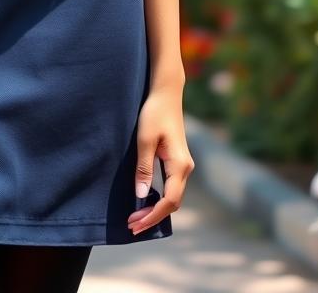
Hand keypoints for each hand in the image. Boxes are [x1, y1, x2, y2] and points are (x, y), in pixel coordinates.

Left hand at [128, 87, 194, 234]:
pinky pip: (170, 187)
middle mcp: (185, 168)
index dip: (152, 215)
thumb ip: (143, 168)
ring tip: (136, 217)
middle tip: (131, 225)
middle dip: (152, 216)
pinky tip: (145, 200)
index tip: (135, 223)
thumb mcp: (145, 140)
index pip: (169, 201)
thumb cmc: (154, 113)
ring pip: (172, 196)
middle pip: (172, 203)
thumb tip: (141, 196)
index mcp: (180, 165)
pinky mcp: (177, 161)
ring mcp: (183, 165)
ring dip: (155, 209)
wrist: (166, 93)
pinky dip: (158, 198)